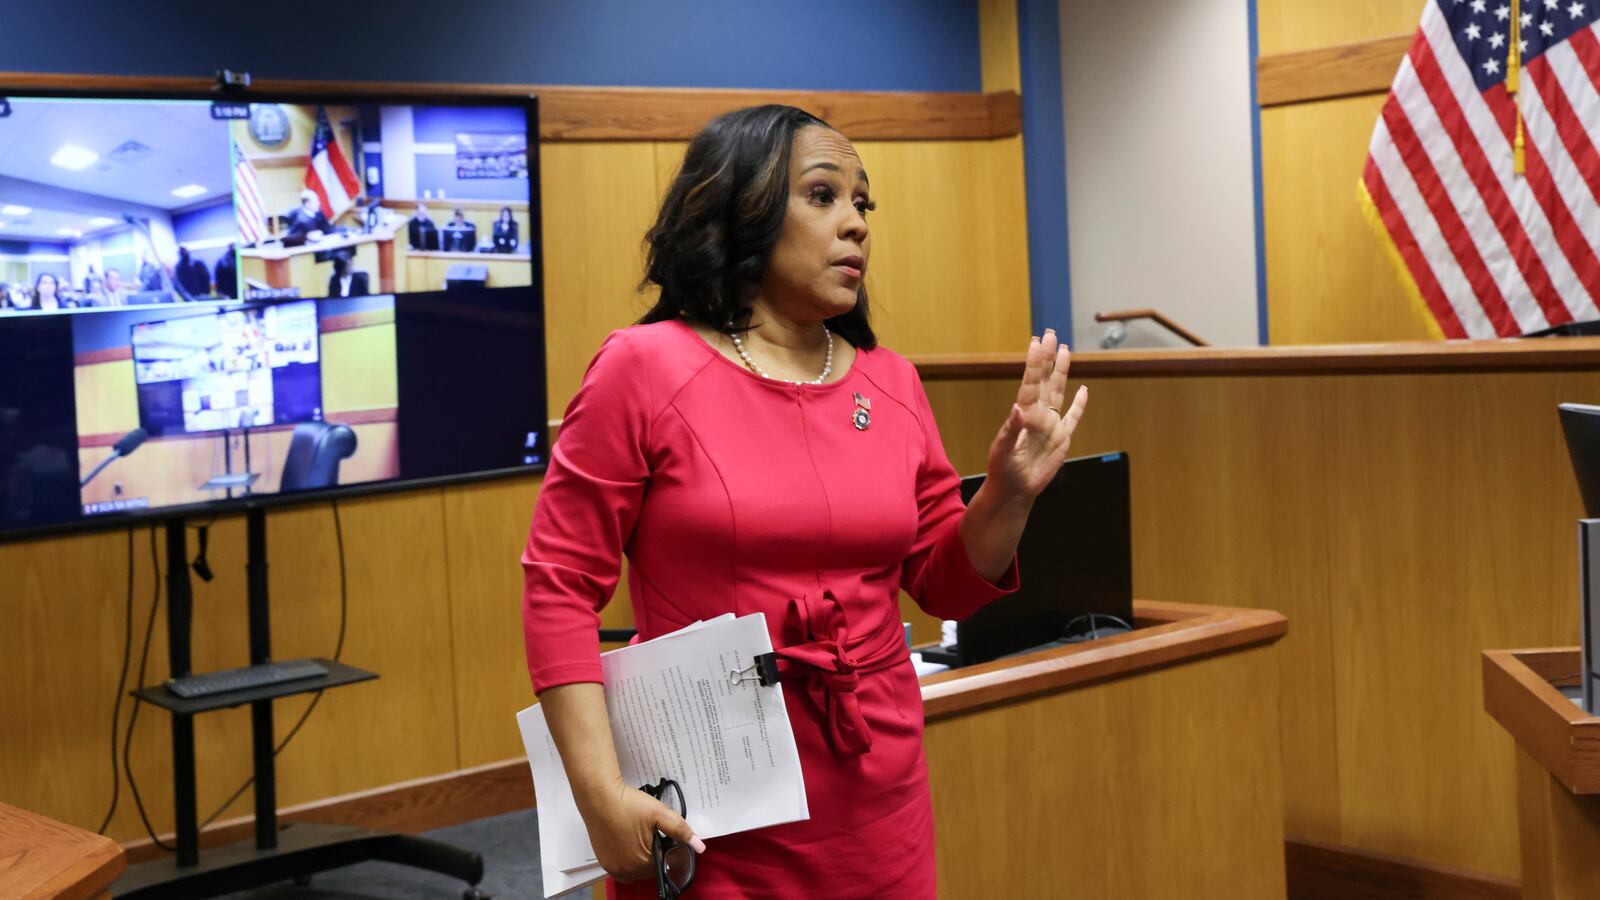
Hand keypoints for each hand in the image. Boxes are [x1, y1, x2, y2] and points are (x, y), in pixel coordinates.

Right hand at [580, 777, 705, 881]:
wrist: (599, 797)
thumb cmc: (628, 804)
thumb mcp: (659, 813)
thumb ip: (680, 830)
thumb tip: (700, 847)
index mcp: (642, 862)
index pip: (664, 865)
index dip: (668, 851)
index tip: (665, 835)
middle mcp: (627, 871)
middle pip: (650, 869)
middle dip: (656, 855)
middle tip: (654, 833)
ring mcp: (613, 868)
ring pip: (636, 870)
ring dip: (643, 859)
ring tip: (642, 836)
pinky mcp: (603, 862)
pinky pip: (622, 869)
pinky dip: (629, 861)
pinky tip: (630, 843)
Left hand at [985, 328, 1088, 504]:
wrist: (1014, 491)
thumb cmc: (1003, 471)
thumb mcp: (1003, 452)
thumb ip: (1010, 430)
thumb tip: (1018, 408)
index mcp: (1023, 415)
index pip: (1030, 383)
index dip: (1034, 363)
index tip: (1036, 342)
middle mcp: (1038, 415)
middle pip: (1045, 381)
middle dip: (1047, 358)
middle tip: (1050, 334)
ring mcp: (1051, 426)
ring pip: (1059, 392)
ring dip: (1061, 372)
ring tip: (1064, 351)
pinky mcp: (1062, 439)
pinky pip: (1073, 418)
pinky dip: (1080, 405)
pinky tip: (1084, 390)